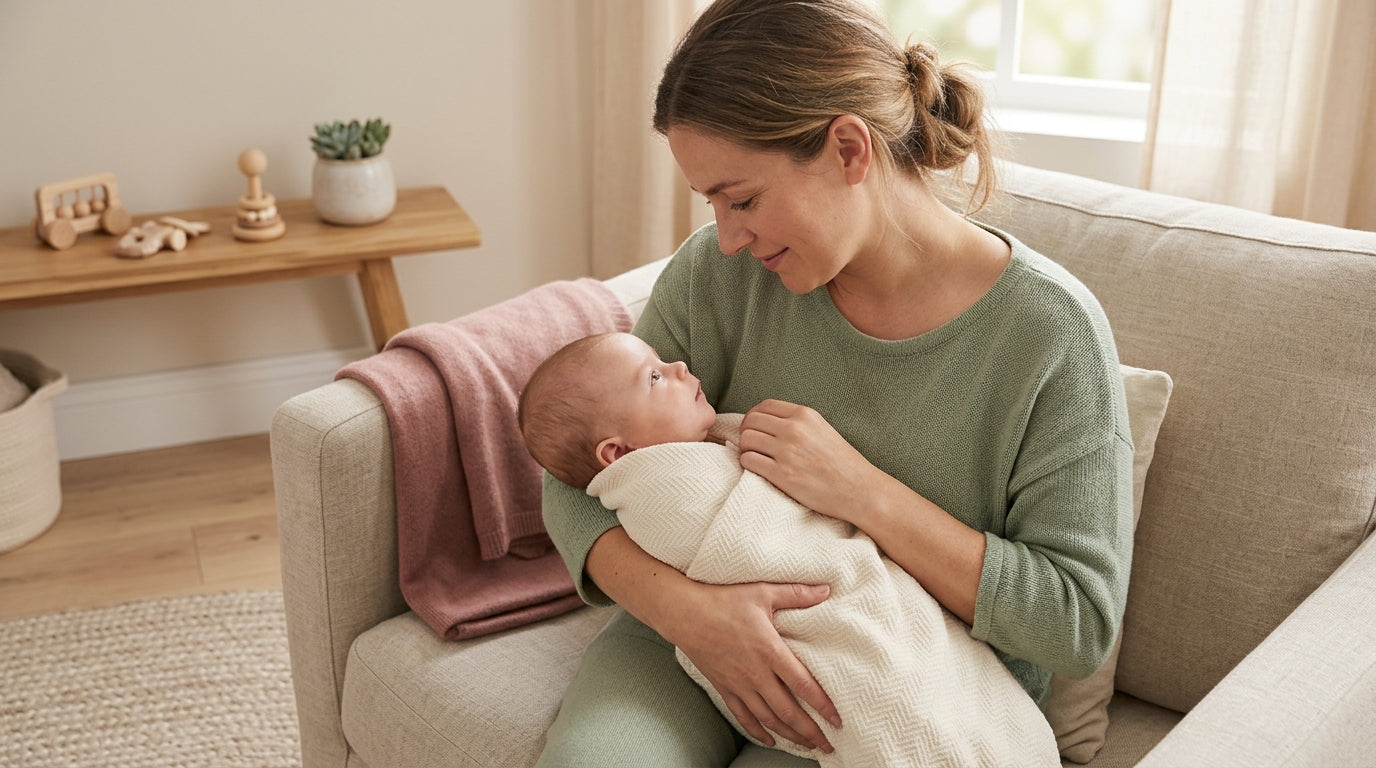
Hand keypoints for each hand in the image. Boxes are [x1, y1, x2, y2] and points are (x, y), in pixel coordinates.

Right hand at [669, 580, 840, 751]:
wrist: (684, 613)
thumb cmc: (723, 600)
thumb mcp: (763, 592)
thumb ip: (797, 594)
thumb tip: (827, 589)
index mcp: (770, 650)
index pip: (804, 685)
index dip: (823, 706)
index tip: (837, 719)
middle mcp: (756, 673)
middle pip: (788, 712)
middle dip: (810, 732)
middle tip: (828, 745)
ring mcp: (738, 684)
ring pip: (768, 719)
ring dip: (789, 735)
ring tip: (806, 745)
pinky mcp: (724, 687)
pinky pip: (743, 716)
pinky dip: (758, 732)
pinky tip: (770, 739)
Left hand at [739, 399, 874, 522]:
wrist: (858, 490)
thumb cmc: (842, 463)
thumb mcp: (822, 429)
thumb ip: (798, 423)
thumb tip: (768, 422)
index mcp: (805, 415)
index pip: (764, 406)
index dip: (753, 416)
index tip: (754, 428)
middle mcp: (794, 429)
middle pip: (751, 421)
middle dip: (746, 432)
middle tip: (751, 445)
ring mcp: (787, 451)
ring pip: (746, 440)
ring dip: (745, 449)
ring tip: (755, 458)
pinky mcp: (782, 474)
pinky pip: (748, 461)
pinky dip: (747, 464)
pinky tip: (757, 469)